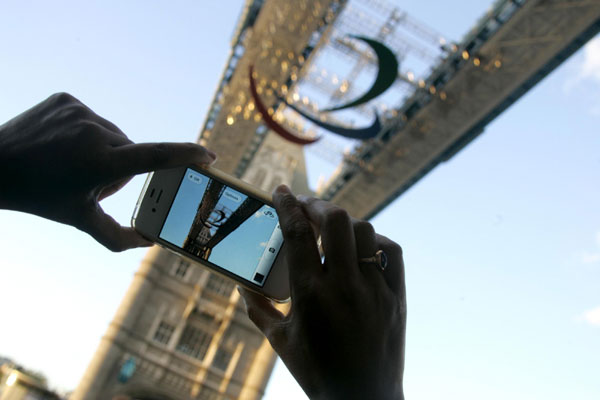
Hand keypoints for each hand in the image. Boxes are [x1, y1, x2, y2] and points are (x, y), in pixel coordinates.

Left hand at [0, 92, 215, 250]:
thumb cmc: (40, 197)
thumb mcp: (80, 221)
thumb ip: (119, 237)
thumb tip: (150, 242)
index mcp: (100, 163)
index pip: (155, 155)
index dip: (186, 155)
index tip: (209, 155)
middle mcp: (94, 132)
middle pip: (131, 152)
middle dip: (120, 168)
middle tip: (87, 178)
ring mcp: (80, 111)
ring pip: (114, 135)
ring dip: (104, 149)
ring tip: (72, 160)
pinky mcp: (67, 98)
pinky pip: (94, 118)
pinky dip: (86, 132)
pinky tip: (63, 143)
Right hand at [239, 186, 405, 399]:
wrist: (362, 398)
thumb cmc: (316, 371)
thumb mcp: (280, 341)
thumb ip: (258, 308)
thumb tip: (241, 286)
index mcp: (310, 294)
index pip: (297, 232)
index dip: (286, 204)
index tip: (280, 191)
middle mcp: (344, 286)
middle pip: (335, 219)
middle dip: (316, 204)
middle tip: (305, 205)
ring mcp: (375, 289)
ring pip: (364, 230)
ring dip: (344, 222)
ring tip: (331, 227)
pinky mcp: (397, 296)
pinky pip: (391, 253)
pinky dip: (374, 241)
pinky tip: (361, 247)